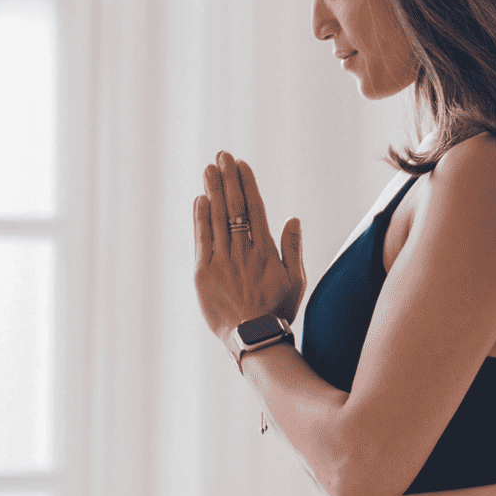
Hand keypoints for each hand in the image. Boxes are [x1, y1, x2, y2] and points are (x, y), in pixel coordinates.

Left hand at [192, 151, 305, 353]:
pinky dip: (200, 218)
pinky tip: (200, 200)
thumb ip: (293, 248)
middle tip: (222, 156)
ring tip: (209, 169)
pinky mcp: (203, 273)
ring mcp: (221, 261)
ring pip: (216, 218)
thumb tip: (293, 219)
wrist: (253, 339)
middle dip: (228, 179)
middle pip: (234, 207)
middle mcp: (242, 251)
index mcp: (265, 251)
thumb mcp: (295, 280)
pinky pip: (201, 240)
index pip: (254, 208)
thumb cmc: (277, 311)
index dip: (247, 184)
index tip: (240, 164)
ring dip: (213, 191)